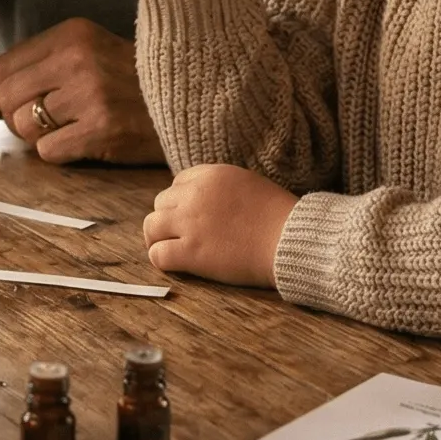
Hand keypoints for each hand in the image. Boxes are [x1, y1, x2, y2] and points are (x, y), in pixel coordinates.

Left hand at [0, 19, 165, 165]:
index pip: (6, 65)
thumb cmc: (131, 82)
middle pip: (8, 97)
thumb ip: (42, 67)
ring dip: (39, 136)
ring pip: (25, 126)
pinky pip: (49, 151)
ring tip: (71, 128)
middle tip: (39, 125)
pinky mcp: (102, 127)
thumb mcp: (89, 54)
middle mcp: (78, 58)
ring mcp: (90, 93)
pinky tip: (85, 141)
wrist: (189, 100)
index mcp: (73, 33)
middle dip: (13, 119)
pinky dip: (60, 153)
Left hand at [143, 164, 295, 286]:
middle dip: (168, 218)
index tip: (189, 215)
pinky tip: (173, 264)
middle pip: (161, 203)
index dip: (181, 201)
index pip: (177, 183)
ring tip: (166, 248)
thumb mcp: (247, 184)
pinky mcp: (191, 252)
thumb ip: (221, 187)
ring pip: (151, 225)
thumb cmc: (277, 216)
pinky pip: (158, 254)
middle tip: (177, 234)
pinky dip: (161, 260)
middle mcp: (194, 194)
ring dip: (156, 237)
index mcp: (210, 175)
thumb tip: (206, 199)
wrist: (289, 239)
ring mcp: (190, 223)